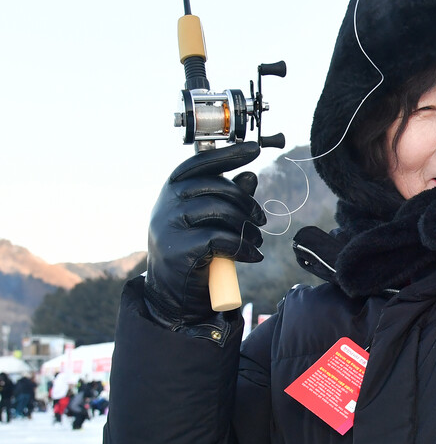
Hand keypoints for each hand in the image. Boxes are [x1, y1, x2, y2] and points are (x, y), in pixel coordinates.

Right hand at [144, 142, 265, 326]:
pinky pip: (220, 239)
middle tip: (261, 219)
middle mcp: (165, 203)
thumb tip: (250, 175)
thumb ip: (227, 199)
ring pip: (220, 211)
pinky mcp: (177, 249)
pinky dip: (243, 247)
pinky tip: (253, 256)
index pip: (199, 164)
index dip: (228, 155)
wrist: (174, 295)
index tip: (256, 149)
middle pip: (216, 186)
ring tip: (256, 241)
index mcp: (172, 191)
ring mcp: (168, 225)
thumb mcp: (211, 222)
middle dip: (246, 202)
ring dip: (247, 227)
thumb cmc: (195, 252)